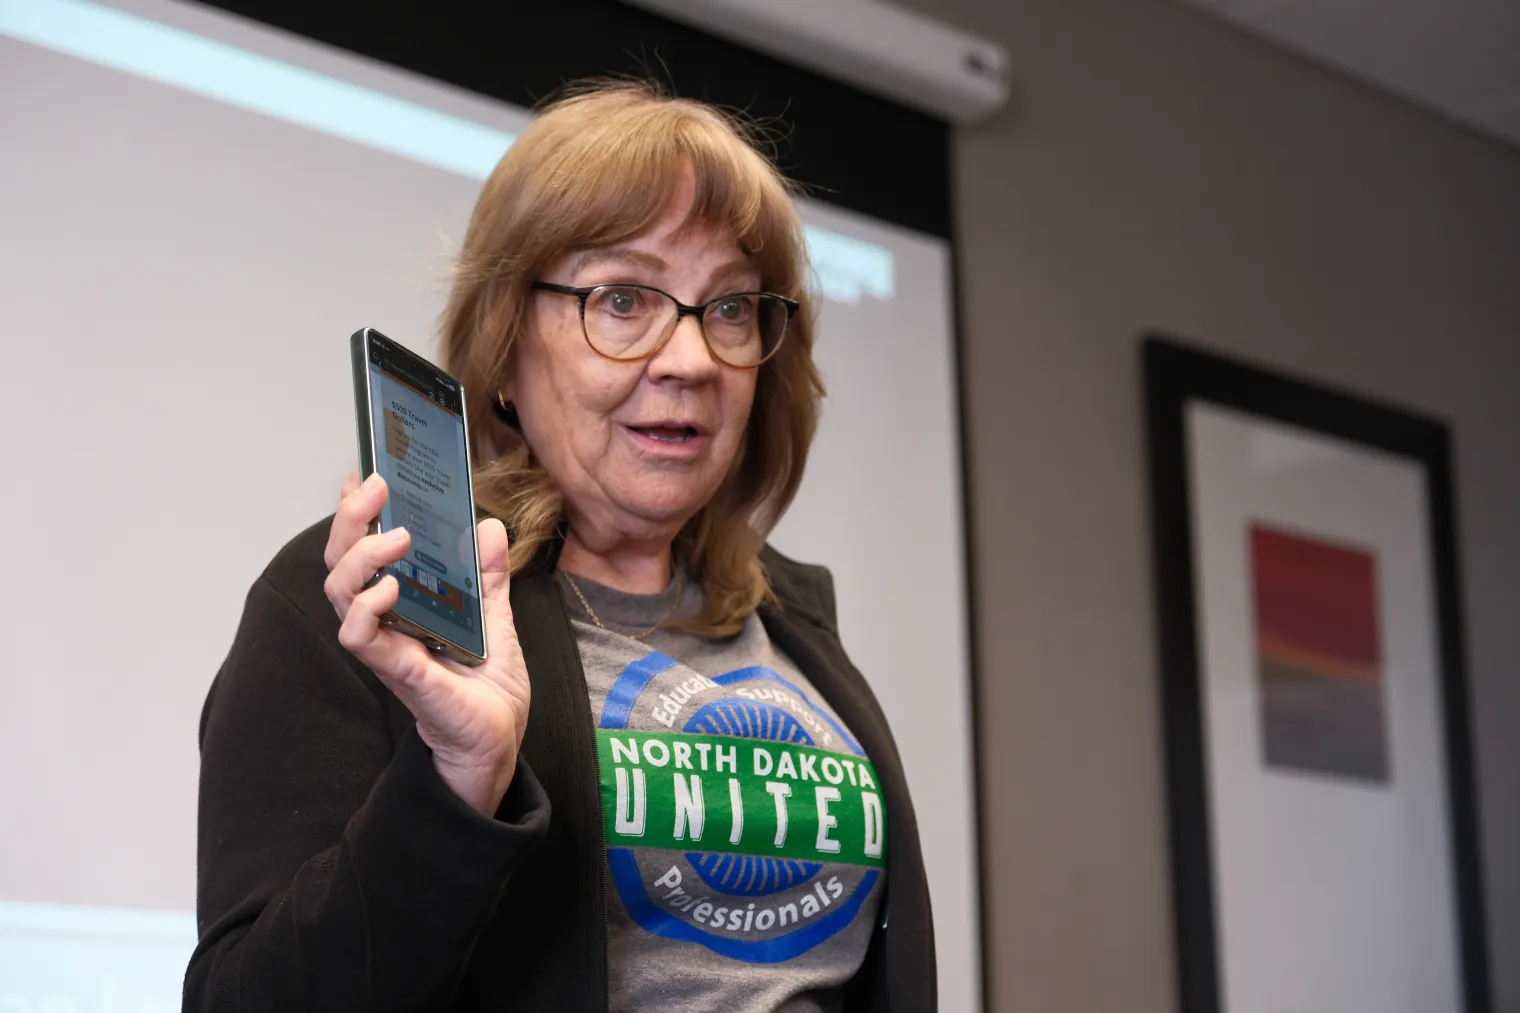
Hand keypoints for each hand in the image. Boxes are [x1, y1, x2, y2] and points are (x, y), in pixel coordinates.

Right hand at [323, 468, 530, 815]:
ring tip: (397, 535)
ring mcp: (386, 645)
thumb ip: (486, 576)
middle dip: (352, 517)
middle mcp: (384, 620)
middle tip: (377, 485)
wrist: (498, 743)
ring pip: (340, 591)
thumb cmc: (487, 689)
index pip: (364, 548)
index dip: (357, 510)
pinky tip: (391, 589)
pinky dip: (368, 608)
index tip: (365, 470)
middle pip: (342, 560)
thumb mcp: (495, 619)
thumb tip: (490, 526)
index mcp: (402, 602)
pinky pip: (361, 637)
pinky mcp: (398, 672)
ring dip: (363, 555)